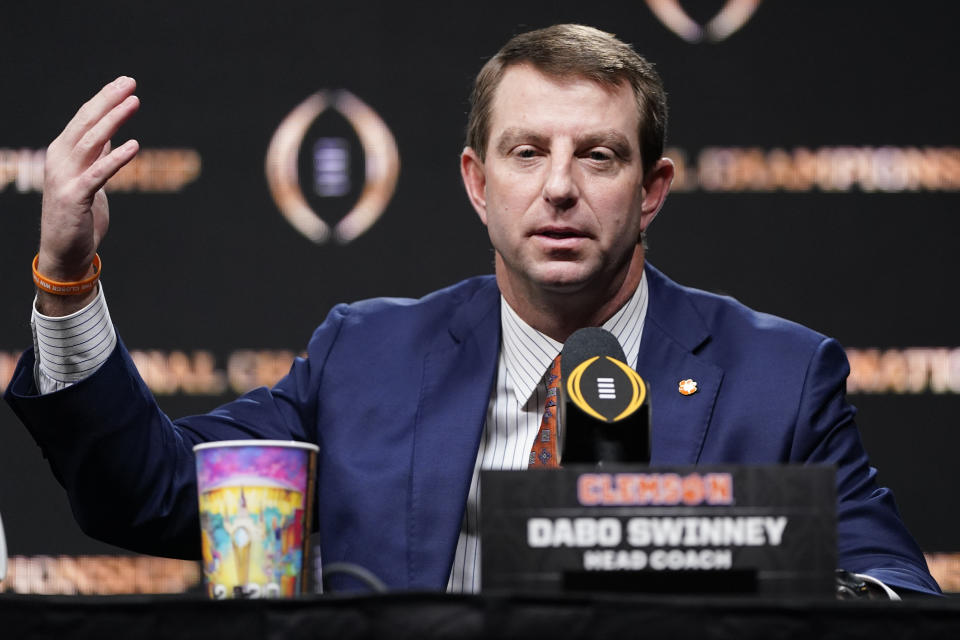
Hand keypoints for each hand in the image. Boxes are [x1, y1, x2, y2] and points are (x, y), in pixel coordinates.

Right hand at [36, 76, 139, 313]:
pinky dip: (116, 158)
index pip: (84, 119)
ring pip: (91, 141)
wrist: (65, 253)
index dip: (104, 99)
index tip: (125, 82)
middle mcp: (60, 160)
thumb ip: (96, 158)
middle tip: (131, 83)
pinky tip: (134, 146)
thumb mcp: (89, 180)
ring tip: (134, 103)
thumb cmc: (79, 217)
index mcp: (63, 153)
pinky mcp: (76, 197)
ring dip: (113, 120)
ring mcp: (66, 178)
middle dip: (108, 100)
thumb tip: (110, 136)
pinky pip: (99, 174)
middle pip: (86, 123)